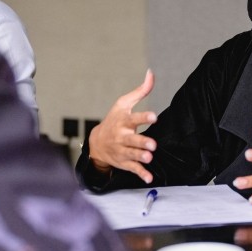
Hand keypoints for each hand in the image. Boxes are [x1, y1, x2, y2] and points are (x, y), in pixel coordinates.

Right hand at [88, 69, 157, 183]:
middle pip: (132, 140)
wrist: (96, 142)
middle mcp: (122, 137)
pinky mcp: (124, 162)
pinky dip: (140, 174)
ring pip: (132, 155)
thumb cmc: (114, 119)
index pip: (134, 118)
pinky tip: (149, 177)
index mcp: (123, 121)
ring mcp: (122, 150)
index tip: (154, 116)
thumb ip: (141, 91)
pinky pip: (132, 169)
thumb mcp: (124, 103)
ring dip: (140, 157)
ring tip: (149, 157)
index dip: (144, 117)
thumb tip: (151, 73)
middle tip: (152, 144)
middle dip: (141, 142)